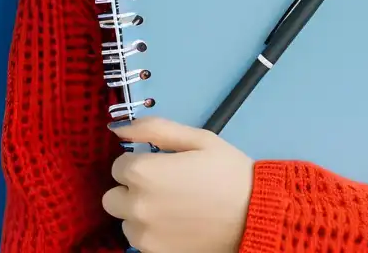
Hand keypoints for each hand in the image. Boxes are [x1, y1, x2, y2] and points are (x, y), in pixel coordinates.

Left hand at [104, 117, 254, 252]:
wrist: (254, 215)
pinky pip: (139, 240)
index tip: (163, 166)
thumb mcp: (198, 139)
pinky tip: (177, 225)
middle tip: (164, 187)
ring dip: (140, 213)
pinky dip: (152, 232)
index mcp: (144, 172)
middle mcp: (135, 205)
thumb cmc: (228, 172)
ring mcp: (142, 234)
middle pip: (113, 196)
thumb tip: (118, 127)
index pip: (119, 165)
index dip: (141, 162)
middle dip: (133, 190)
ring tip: (173, 208)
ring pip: (125, 220)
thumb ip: (154, 129)